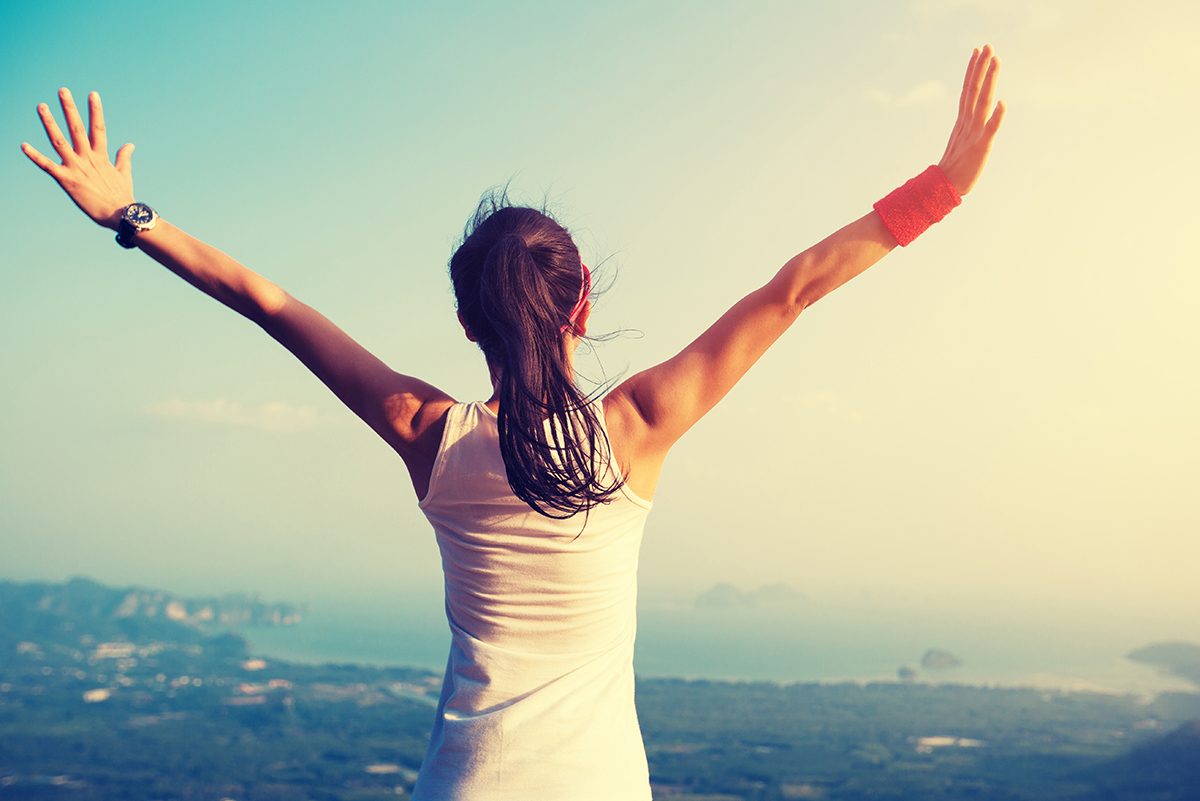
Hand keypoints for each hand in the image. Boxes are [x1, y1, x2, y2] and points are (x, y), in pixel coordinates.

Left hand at [20, 88, 135, 230]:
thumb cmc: (122, 196)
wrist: (121, 215)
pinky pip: (47, 166)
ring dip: (49, 123)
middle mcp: (87, 158)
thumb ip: (124, 157)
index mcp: (101, 156)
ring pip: (60, 141)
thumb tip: (130, 144)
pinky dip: (35, 156)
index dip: (95, 110)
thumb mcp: (124, 173)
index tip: (92, 94)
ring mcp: (76, 168)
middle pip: (77, 128)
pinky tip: (23, 145)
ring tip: (41, 106)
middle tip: (63, 90)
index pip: (98, 128)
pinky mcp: (66, 180)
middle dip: (70, 108)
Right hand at [938, 44, 1005, 196]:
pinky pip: (990, 130)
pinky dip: (996, 117)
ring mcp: (974, 133)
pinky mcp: (982, 147)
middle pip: (975, 90)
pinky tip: (1003, 103)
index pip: (968, 89)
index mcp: (963, 120)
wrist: (945, 187)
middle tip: (987, 46)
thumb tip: (972, 119)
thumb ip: (968, 126)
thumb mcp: (962, 140)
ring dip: (990, 81)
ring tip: (995, 61)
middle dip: (982, 67)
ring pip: (982, 102)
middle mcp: (968, 122)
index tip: (978, 51)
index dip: (973, 69)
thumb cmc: (955, 166)